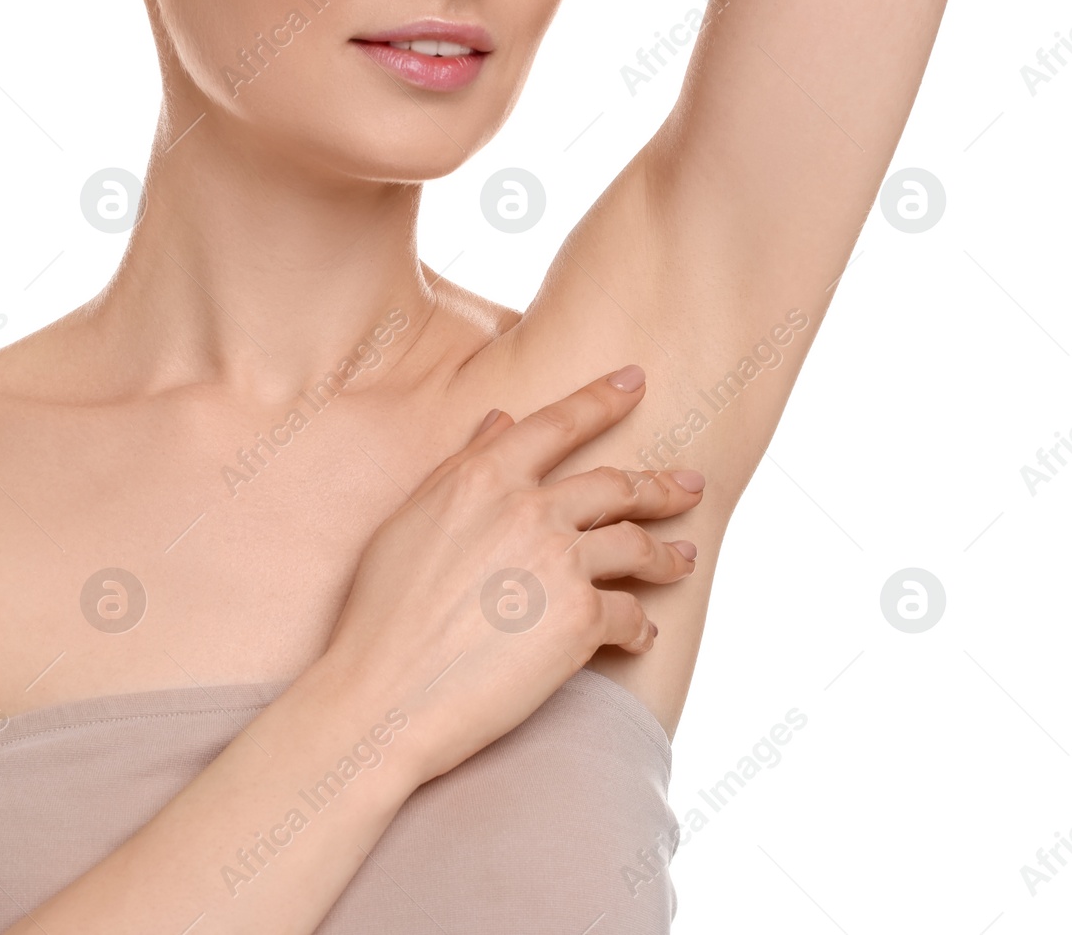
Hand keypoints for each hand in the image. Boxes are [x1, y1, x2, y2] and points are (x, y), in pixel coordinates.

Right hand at [320, 364, 700, 784]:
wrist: (385, 690)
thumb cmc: (381, 611)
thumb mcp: (410, 520)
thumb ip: (461, 467)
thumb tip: (499, 420)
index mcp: (482, 476)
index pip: (556, 423)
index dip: (602, 398)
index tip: (635, 381)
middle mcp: (528, 508)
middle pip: (616, 484)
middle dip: (662, 484)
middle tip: (690, 485)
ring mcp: (560, 563)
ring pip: (637, 545)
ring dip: (668, 555)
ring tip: (684, 560)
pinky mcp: (581, 621)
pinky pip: (631, 615)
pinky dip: (642, 627)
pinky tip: (643, 635)